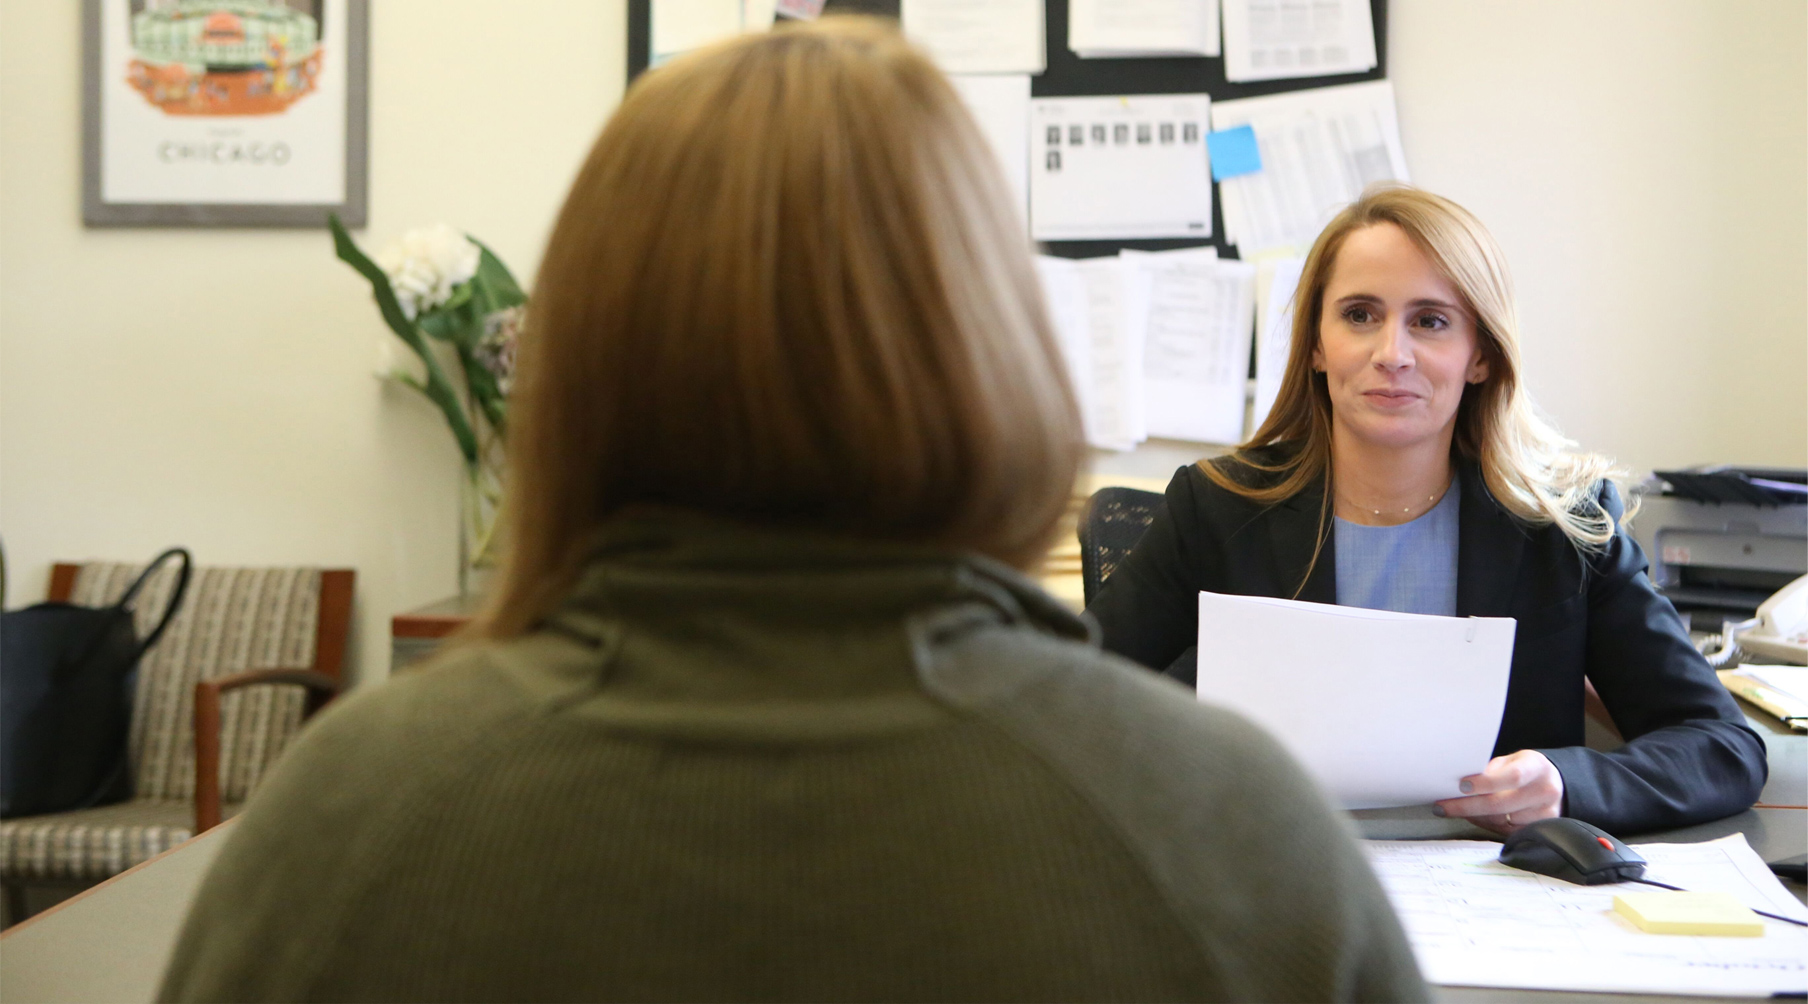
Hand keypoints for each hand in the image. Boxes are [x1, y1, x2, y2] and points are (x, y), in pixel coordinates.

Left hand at [1433, 750, 1563, 834]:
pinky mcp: (1540, 831)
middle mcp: (1545, 791)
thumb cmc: (1525, 770)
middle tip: (1443, 806)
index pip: (1512, 776)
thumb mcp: (1511, 761)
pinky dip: (1487, 824)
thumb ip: (1490, 770)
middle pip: (1501, 804)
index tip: (1461, 786)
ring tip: (1457, 809)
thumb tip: (1460, 785)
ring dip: (1474, 816)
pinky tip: (1476, 816)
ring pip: (1500, 821)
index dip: (1485, 783)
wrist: (1553, 785)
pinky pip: (1506, 832)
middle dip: (1467, 806)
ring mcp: (1545, 814)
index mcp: (1537, 767)